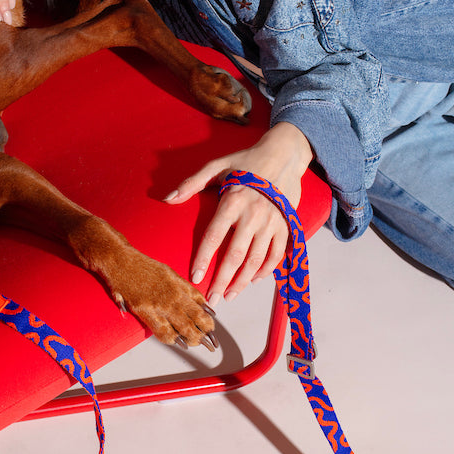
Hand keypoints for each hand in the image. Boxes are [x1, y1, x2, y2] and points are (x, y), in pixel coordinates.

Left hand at [163, 122, 312, 303]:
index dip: (204, 258)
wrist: (284, 154)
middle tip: (212, 299)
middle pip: (236, 254)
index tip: (195, 277)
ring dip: (243, 281)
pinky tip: (254, 280)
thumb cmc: (246, 161)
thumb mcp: (217, 166)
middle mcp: (254, 214)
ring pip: (256, 259)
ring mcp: (272, 222)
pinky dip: (266, 270)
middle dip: (223, 279)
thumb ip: (192, 183)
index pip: (214, 236)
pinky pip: (276, 254)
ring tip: (229, 295)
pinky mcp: (286, 225)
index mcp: (233, 200)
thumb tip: (167, 198)